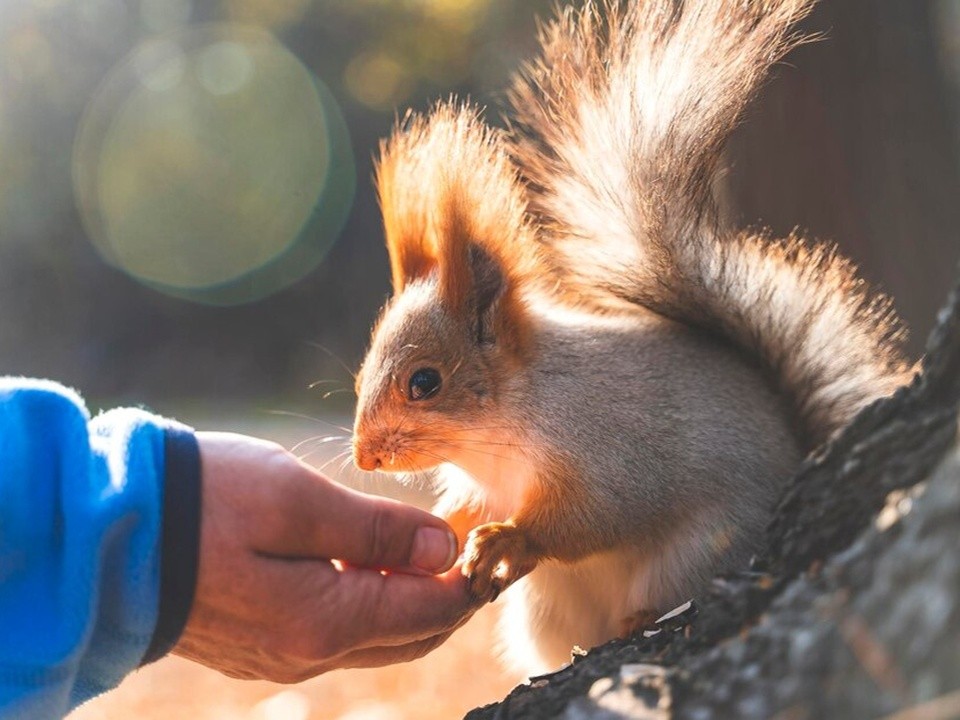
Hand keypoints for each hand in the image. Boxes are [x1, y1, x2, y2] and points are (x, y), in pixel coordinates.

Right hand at [173, 432, 479, 682]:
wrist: (111, 536)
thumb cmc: (206, 503)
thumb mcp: (299, 500)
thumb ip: (378, 532)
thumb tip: (444, 550)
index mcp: (327, 620)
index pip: (430, 612)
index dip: (470, 579)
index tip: (492, 544)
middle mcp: (310, 653)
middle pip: (410, 635)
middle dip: (449, 596)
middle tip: (473, 551)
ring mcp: (283, 655)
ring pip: (376, 639)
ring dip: (411, 601)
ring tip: (430, 552)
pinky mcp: (261, 645)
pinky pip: (338, 634)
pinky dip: (371, 605)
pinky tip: (370, 567)